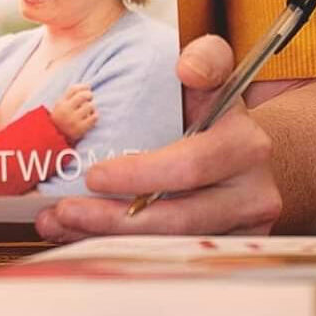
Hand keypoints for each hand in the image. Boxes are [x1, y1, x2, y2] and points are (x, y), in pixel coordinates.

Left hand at [35, 35, 282, 240]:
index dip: (143, 174)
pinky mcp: (228, 251)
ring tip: (61, 224)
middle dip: (114, 216)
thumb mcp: (213, 75)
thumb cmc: (211, 111)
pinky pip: (169, 257)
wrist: (244, 154)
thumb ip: (205, 59)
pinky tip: (83, 238)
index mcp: (244, 143)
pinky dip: (120, 248)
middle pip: (179, 215)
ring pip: (170, 244)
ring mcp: (243, 229)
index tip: (94, 177)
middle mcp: (253, 190)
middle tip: (64, 209)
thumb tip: (188, 67)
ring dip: (109, 237)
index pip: (192, 161)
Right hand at [50, 83, 96, 141]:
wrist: (56, 138)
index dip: (83, 86)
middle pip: (83, 96)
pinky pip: (94, 117)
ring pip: (90, 106)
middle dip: (89, 95)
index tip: (87, 88)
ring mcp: (73, 120)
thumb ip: (71, 95)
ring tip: (89, 110)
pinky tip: (91, 118)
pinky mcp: (80, 129)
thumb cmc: (62, 118)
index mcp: (61, 103)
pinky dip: (95, 116)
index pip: (73, 89)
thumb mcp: (61, 105)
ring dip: (92, 107)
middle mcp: (66, 110)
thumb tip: (88, 85)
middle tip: (90, 99)